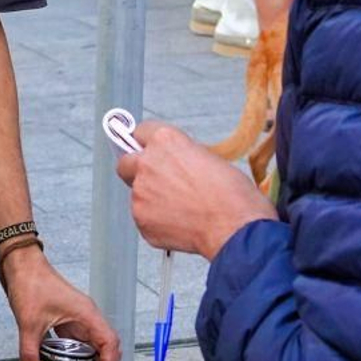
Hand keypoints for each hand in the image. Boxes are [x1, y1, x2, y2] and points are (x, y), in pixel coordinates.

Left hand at [0, 247, 119, 360]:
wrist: (21, 264)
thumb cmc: (31, 282)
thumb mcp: (29, 322)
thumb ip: (30, 352)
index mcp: (86, 314)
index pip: (110, 343)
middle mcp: (87, 317)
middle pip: (107, 349)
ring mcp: (79, 319)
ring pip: (95, 347)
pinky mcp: (68, 321)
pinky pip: (80, 344)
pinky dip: (79, 360)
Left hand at [115, 121, 276, 259]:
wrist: (235, 229)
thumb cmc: (232, 196)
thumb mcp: (210, 159)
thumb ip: (182, 157)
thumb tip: (176, 165)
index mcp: (165, 141)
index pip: (142, 131)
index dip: (147, 143)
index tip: (148, 149)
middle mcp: (147, 163)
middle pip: (125, 162)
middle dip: (136, 169)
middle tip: (156, 180)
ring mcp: (141, 193)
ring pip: (136, 193)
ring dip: (151, 198)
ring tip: (180, 208)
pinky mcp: (141, 219)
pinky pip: (143, 217)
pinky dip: (156, 220)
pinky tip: (179, 223)